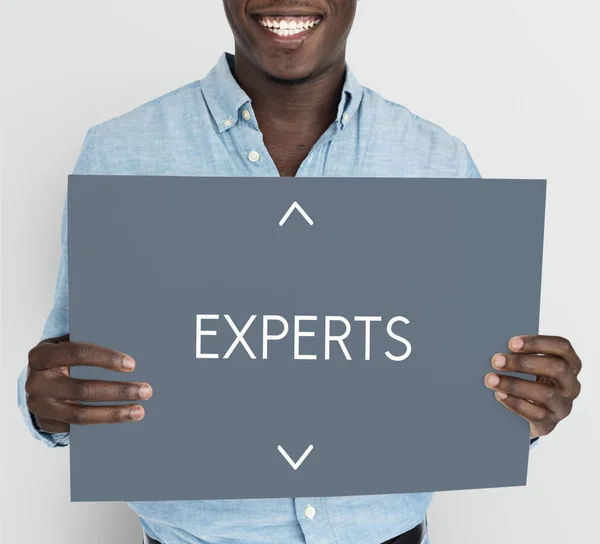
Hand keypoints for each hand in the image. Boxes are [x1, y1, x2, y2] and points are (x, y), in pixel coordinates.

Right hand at [26, 334, 151, 433]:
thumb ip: (91, 343)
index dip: (106, 358)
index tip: (133, 364)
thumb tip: (133, 343)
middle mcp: (35, 382)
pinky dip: (101, 423)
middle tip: (146, 391)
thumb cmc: (62, 357)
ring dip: (114, 413)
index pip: (77, 353)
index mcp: (41, 355)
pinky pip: (77, 427)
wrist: (37, 380)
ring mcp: (38, 406)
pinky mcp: (45, 423)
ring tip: (139, 411)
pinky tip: (121, 418)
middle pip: (83, 389)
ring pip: (81, 414)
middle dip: (118, 391)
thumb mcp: (68, 344)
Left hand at [484, 335, 581, 437]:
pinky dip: (515, 403)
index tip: (512, 343)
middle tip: (496, 360)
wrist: (533, 413)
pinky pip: (536, 414)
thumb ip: (521, 356)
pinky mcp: (550, 423)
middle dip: (523, 363)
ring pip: (546, 393)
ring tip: (491, 379)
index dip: (537, 343)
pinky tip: (499, 394)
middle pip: (555, 368)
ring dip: (514, 384)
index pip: (561, 347)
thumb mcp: (533, 366)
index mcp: (570, 364)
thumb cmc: (533, 381)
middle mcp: (571, 385)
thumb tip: (497, 350)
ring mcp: (562, 405)